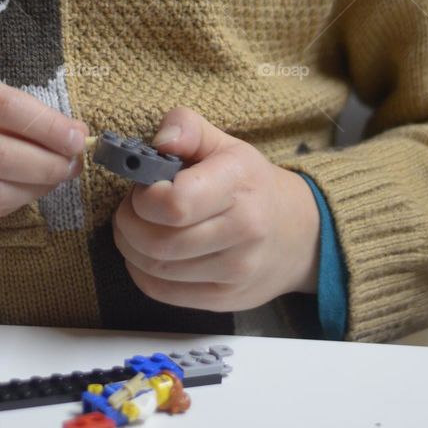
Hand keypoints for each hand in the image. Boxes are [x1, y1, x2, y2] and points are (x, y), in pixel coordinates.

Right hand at [0, 68, 86, 236]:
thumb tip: (65, 132)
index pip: (2, 107)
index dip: (47, 124)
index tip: (78, 134)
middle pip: (1, 156)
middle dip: (49, 162)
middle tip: (74, 162)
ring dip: (36, 187)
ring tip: (55, 177)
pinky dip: (12, 204)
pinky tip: (24, 192)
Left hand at [111, 105, 320, 311]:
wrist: (299, 234)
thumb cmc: (250, 183)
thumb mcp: (224, 144)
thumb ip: (188, 127)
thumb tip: (161, 140)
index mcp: (238, 184)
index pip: (176, 204)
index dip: (144, 197)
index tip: (143, 187)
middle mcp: (243, 231)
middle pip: (158, 242)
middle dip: (128, 222)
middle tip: (131, 207)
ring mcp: (235, 271)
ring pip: (156, 269)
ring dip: (130, 246)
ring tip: (136, 226)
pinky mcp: (224, 300)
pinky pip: (163, 292)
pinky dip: (141, 272)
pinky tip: (145, 252)